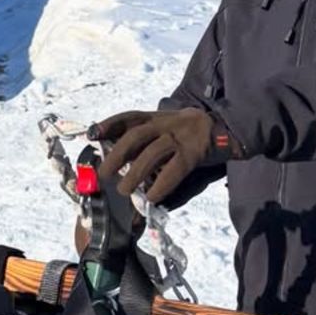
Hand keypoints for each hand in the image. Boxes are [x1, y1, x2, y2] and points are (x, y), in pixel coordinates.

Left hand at [92, 108, 238, 204]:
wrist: (224, 128)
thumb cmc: (186, 133)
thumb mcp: (164, 128)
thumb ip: (144, 140)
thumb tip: (116, 161)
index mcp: (155, 118)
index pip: (128, 118)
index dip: (109, 125)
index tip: (91, 135)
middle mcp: (165, 124)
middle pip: (135, 136)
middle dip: (116, 154)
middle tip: (104, 173)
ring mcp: (180, 137)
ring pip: (153, 153)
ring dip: (135, 173)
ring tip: (124, 190)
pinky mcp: (194, 152)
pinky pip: (174, 169)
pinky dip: (161, 185)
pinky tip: (151, 197)